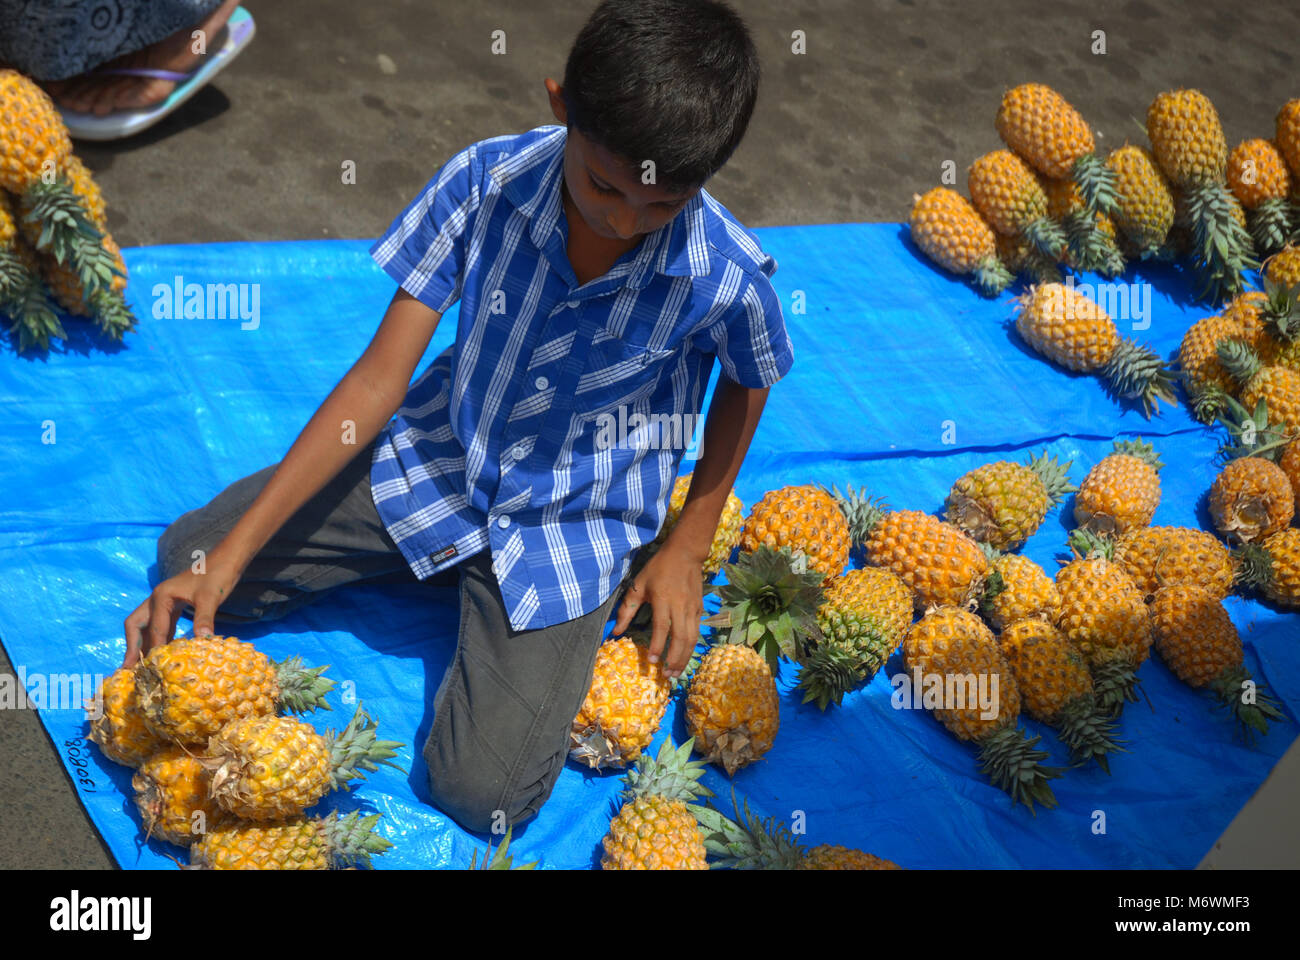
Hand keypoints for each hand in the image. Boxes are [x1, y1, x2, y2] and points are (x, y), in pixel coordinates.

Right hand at [122, 548, 244, 667]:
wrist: (226, 560)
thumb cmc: (217, 574)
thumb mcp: (211, 597)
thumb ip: (204, 618)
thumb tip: (203, 640)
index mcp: (161, 596)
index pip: (154, 628)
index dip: (152, 648)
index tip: (150, 668)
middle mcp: (157, 599)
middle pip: (136, 625)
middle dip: (132, 646)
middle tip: (129, 669)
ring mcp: (164, 601)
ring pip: (147, 625)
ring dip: (144, 644)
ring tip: (142, 667)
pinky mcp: (174, 604)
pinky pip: (161, 624)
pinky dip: (160, 638)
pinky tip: (163, 653)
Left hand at [612, 539, 705, 677]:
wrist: (685, 553)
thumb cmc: (658, 569)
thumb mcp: (638, 586)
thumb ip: (626, 610)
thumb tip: (615, 632)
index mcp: (663, 600)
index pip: (662, 628)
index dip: (656, 646)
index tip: (651, 661)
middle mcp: (680, 606)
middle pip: (681, 638)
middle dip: (674, 659)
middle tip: (666, 675)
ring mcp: (692, 609)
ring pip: (692, 638)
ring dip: (684, 657)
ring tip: (676, 672)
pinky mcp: (699, 609)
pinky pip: (697, 632)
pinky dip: (691, 648)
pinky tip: (685, 657)